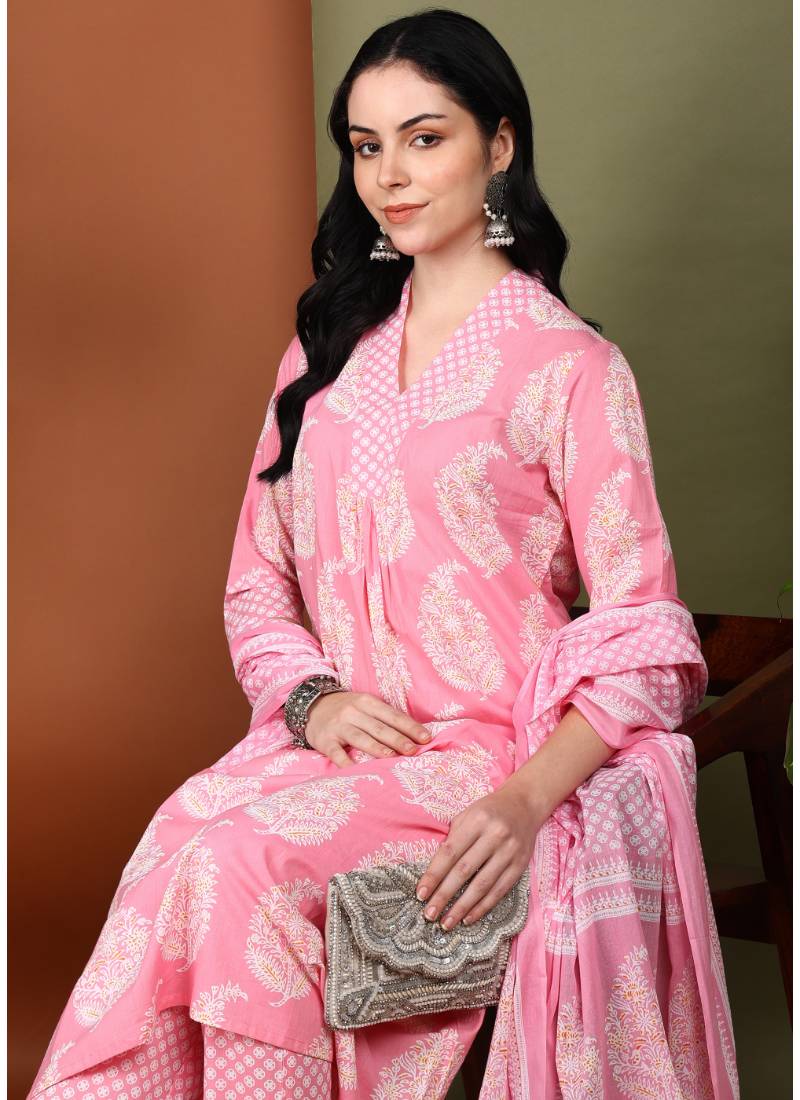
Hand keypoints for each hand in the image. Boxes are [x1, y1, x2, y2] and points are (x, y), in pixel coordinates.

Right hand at [303, 690, 432, 767]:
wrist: (312, 705)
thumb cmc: (347, 709)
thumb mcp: (365, 705)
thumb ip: (385, 718)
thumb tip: (413, 734)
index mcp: (367, 702)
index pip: (392, 715)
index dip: (410, 727)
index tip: (426, 738)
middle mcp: (353, 712)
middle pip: (378, 727)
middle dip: (397, 739)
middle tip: (413, 750)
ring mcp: (338, 726)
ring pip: (360, 737)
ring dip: (377, 748)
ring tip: (392, 757)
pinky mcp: (325, 740)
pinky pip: (336, 753)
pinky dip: (346, 762)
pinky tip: (356, 770)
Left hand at [414, 780, 541, 929]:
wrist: (525, 805)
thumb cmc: (488, 811)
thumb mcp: (468, 814)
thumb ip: (453, 838)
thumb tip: (435, 871)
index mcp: (477, 821)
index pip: (450, 852)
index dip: (434, 875)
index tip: (420, 894)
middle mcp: (494, 836)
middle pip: (464, 871)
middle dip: (444, 895)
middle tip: (429, 914)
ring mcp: (509, 852)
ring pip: (482, 885)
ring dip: (462, 907)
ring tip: (446, 923)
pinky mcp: (520, 866)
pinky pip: (499, 891)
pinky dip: (483, 907)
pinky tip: (468, 918)